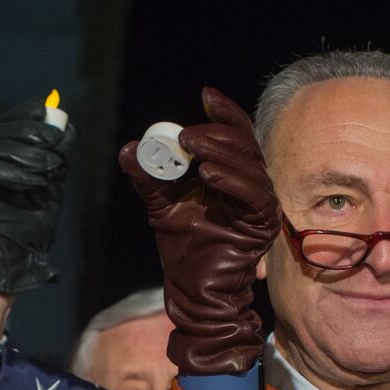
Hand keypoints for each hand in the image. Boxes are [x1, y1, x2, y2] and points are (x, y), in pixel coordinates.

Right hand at [0, 99, 75, 293]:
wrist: (20, 256)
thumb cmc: (35, 223)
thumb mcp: (53, 184)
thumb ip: (57, 156)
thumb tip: (66, 127)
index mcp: (0, 156)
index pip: (7, 123)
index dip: (26, 113)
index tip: (48, 111)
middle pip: (1, 131)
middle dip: (31, 131)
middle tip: (55, 140)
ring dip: (28, 154)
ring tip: (51, 167)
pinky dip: (15, 173)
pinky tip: (35, 182)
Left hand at [118, 88, 280, 374]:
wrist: (195, 293)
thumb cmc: (185, 253)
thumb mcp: (161, 207)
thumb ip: (149, 178)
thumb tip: (128, 149)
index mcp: (233, 179)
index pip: (237, 137)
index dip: (224, 114)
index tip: (206, 95)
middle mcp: (252, 188)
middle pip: (245, 145)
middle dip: (216, 132)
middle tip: (186, 133)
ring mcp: (260, 206)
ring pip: (250, 166)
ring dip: (221, 151)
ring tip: (192, 146)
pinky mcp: (261, 225)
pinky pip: (252, 195)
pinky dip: (231, 181)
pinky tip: (209, 175)